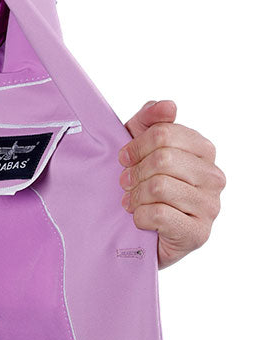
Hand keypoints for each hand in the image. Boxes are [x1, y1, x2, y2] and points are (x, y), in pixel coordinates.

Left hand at [118, 99, 224, 268]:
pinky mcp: (198, 232)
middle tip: (125, 183)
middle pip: (163, 158)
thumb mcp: (140, 147)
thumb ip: (150, 121)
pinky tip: (140, 219)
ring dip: (136, 195)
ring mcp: (210, 206)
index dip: (136, 145)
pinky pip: (159, 214)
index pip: (164, 133)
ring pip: (160, 186)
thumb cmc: (143, 186)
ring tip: (132, 201)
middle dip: (135, 172)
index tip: (124, 158)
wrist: (142, 234)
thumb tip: (169, 105)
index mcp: (203, 150)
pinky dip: (140, 216)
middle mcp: (214, 176)